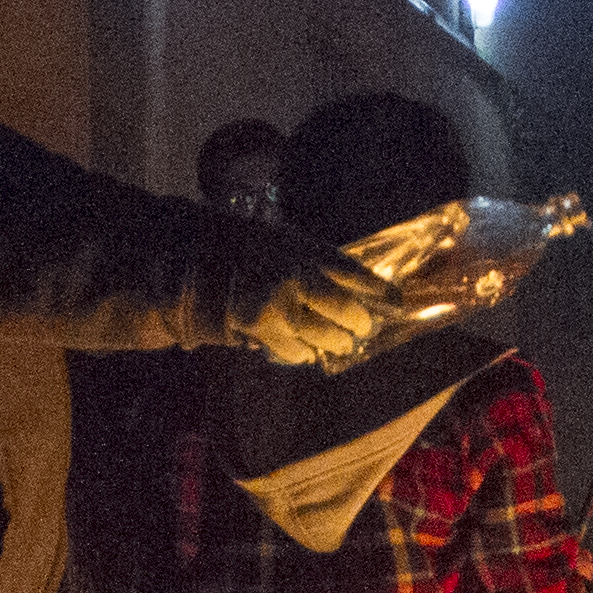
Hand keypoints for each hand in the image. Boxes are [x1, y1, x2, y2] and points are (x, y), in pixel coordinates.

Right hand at [235, 251, 398, 370]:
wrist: (196, 258)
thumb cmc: (244, 246)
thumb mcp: (282, 240)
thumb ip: (313, 260)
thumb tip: (352, 286)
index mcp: (303, 250)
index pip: (353, 272)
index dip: (378, 289)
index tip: (397, 301)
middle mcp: (296, 276)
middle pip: (343, 307)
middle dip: (359, 322)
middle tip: (364, 328)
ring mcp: (279, 304)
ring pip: (322, 334)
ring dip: (336, 342)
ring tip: (341, 344)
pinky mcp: (261, 327)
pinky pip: (293, 348)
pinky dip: (302, 352)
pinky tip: (306, 352)